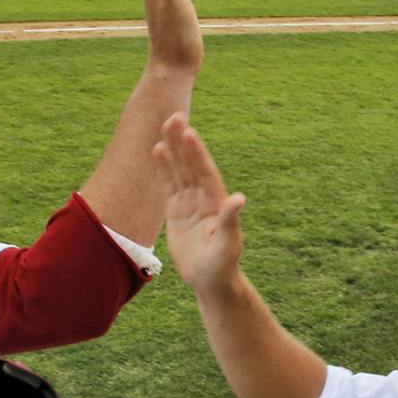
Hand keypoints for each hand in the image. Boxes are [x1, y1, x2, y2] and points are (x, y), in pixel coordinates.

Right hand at [154, 113, 243, 294]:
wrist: (211, 281)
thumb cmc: (222, 265)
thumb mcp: (227, 244)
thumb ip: (230, 221)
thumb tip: (239, 198)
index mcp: (216, 202)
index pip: (204, 172)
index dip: (197, 152)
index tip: (189, 132)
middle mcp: (203, 198)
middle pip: (191, 165)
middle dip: (183, 142)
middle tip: (175, 116)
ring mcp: (189, 203)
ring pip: (179, 170)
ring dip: (173, 149)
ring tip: (165, 125)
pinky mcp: (176, 211)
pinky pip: (169, 184)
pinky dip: (164, 167)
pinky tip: (158, 149)